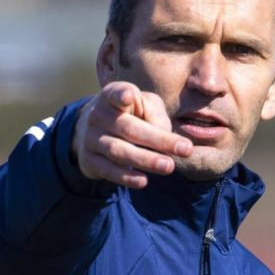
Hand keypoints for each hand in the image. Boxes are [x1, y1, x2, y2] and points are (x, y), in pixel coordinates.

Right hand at [72, 82, 192, 188]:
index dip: (121, 95)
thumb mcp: (144, 106)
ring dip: (145, 160)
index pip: (115, 93)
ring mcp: (90, 138)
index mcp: (112, 96)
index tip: (129, 97)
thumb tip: (165, 141)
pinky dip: (126, 177)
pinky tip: (143, 181)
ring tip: (169, 166)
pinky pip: (108, 169)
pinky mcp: (89, 159)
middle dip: (157, 140)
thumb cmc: (128, 115)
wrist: (91, 131)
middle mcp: (98, 115)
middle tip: (186, 149)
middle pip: (129, 128)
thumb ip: (156, 116)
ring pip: (119, 151)